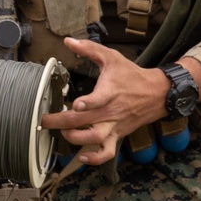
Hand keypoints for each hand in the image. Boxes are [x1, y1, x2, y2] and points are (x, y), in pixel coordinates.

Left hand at [41, 38, 171, 165]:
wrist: (156, 94)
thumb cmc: (131, 75)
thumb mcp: (111, 57)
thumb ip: (89, 49)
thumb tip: (68, 41)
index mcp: (110, 92)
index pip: (99, 100)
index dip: (87, 104)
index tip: (75, 104)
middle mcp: (111, 112)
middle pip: (85, 122)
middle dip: (62, 123)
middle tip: (45, 120)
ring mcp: (114, 126)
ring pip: (94, 140)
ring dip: (76, 139)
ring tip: (63, 132)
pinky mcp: (117, 135)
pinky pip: (107, 153)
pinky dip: (95, 159)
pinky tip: (82, 156)